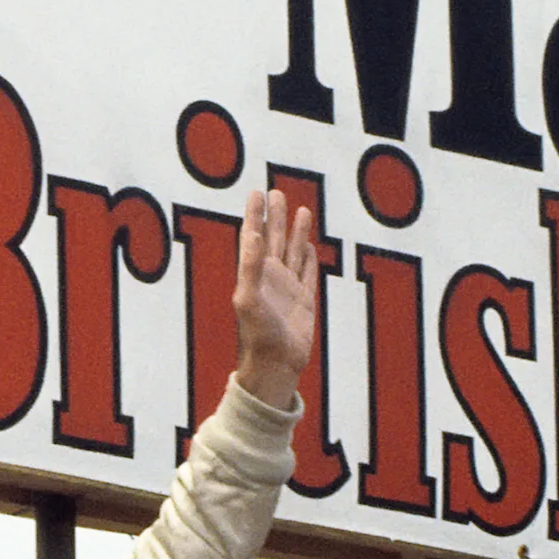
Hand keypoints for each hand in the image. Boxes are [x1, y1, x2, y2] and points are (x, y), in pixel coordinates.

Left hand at [229, 187, 321, 405]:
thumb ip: (249, 266)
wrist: (275, 365)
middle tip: (275, 192)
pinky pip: (308, 274)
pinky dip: (309, 259)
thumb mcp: (248, 298)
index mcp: (254, 273)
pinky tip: (310, 248)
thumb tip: (251, 233)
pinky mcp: (304, 301)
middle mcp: (270, 277)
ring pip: (293, 251)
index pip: (253, 236)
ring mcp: (288, 289)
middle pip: (274, 238)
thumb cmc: (257, 335)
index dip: (255, 214)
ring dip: (296, 231)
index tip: (256, 192)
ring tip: (300, 209)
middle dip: (275, 216)